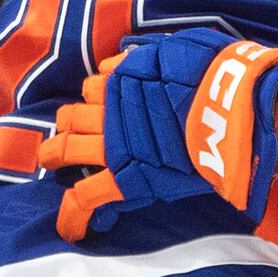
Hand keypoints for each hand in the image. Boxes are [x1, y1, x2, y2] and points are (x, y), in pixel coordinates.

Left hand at [38, 28, 277, 240]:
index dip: (96, 94)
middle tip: (67, 131)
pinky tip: (71, 229)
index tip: (99, 101)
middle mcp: (111, 109)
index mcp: (125, 78)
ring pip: (65, 148)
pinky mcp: (122, 178)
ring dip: (54, 155)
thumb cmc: (216, 76)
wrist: (227, 109)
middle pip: (72, 114)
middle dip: (68, 122)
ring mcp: (112, 145)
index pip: (96, 84)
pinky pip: (84, 197)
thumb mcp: (184, 48)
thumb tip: (131, 53)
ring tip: (50, 162)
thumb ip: (155, 51)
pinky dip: (74, 215)